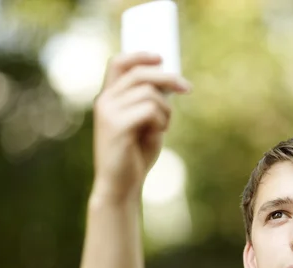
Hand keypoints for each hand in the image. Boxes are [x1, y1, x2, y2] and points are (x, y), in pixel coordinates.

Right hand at [91, 52, 191, 202]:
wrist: (121, 186)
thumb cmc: (135, 156)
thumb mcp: (146, 123)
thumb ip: (151, 102)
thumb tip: (170, 81)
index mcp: (108, 98)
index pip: (118, 63)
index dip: (140, 56)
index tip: (161, 58)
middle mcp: (104, 102)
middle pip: (140, 74)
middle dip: (168, 78)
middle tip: (187, 88)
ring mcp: (108, 113)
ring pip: (149, 93)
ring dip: (166, 110)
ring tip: (163, 127)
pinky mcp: (116, 126)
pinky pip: (150, 110)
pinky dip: (162, 120)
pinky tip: (158, 133)